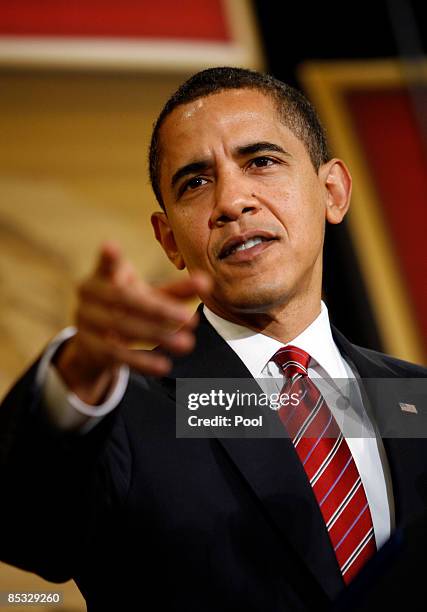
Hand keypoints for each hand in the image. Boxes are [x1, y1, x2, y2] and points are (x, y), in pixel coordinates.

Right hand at [55, 241, 210, 403]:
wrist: (95, 340)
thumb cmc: (128, 307)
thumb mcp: (148, 296)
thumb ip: (175, 290)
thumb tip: (206, 282)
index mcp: (103, 275)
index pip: (106, 265)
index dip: (109, 258)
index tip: (111, 246)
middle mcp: (90, 294)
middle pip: (124, 300)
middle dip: (159, 310)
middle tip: (191, 319)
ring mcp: (86, 320)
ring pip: (123, 328)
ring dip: (157, 336)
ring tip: (187, 344)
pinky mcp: (90, 347)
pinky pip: (117, 355)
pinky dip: (141, 361)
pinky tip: (164, 365)